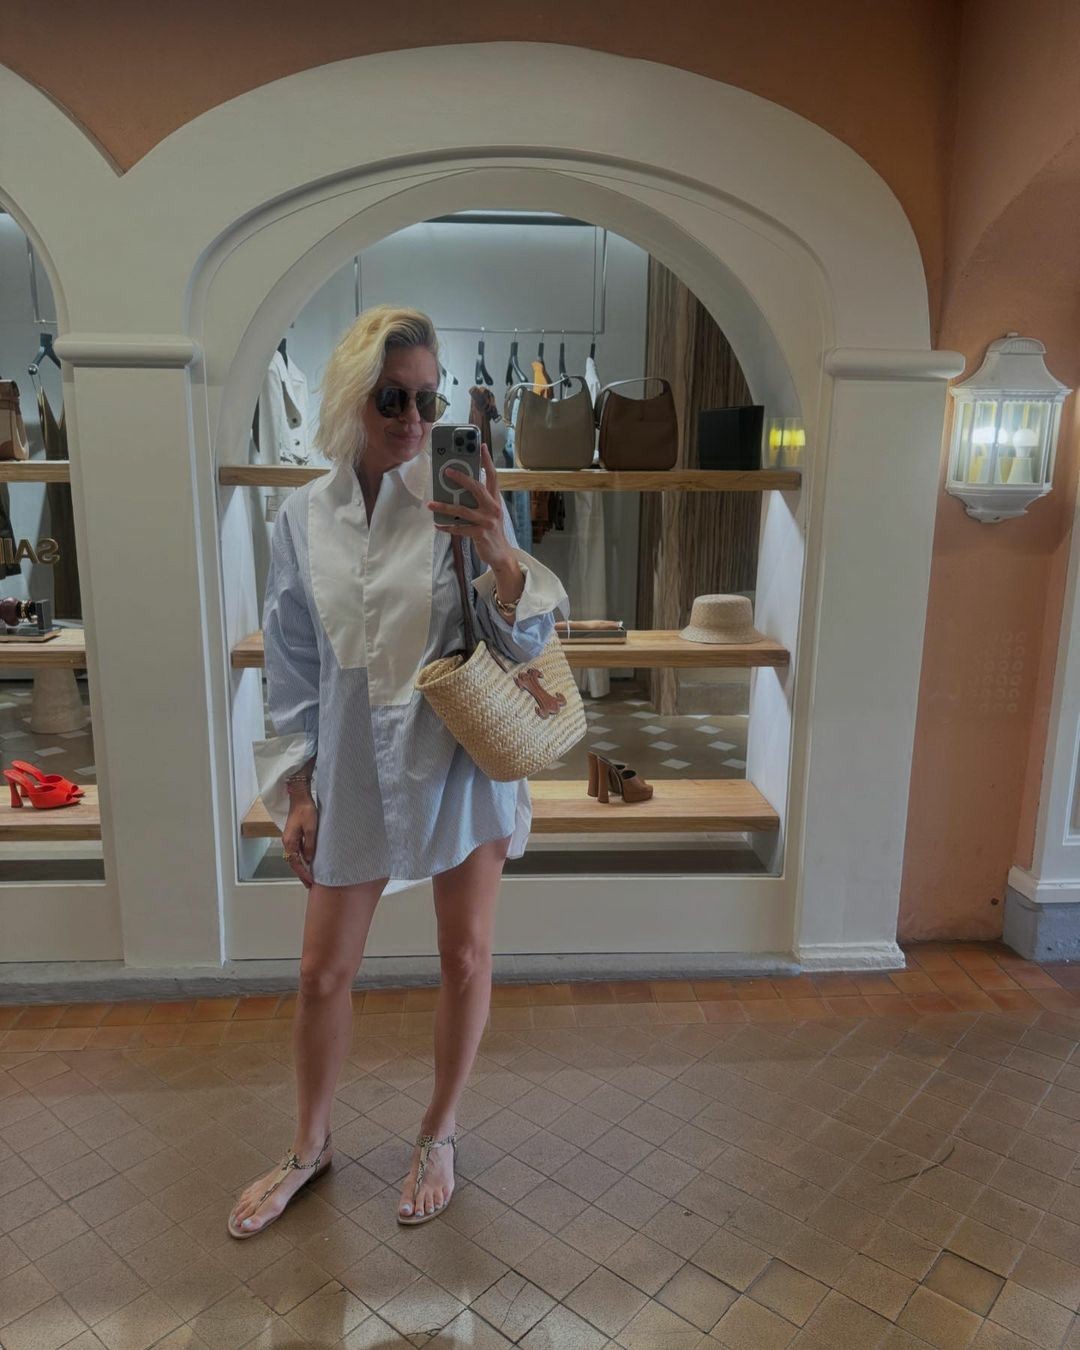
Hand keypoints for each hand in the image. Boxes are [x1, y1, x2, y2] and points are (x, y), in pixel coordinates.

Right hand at [282, 799, 317, 889]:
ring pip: (295, 857)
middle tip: (309, 884)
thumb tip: (309, 859)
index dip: (303, 873)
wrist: (300, 798)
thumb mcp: (311, 829)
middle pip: (293, 862)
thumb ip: (310, 845)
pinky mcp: (294, 835)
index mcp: (290, 842)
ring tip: (310, 876)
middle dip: (301, 873)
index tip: (310, 882)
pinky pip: (297, 850)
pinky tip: (309, 861)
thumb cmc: (306, 811)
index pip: (295, 863)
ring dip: (302, 867)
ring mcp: (290, 838)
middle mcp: (287, 842)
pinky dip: (302, 858)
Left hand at [427, 443, 512, 568]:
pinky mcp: (480, 534)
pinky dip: (447, 527)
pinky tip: (437, 525)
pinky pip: (460, 529)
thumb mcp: (488, 513)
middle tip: (447, 471)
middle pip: (477, 488)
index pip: (493, 476)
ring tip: (431, 504)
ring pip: (463, 510)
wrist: (501, 554)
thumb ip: (478, 501)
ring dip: (444, 506)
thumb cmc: (491, 531)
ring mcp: (487, 521)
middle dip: (461, 478)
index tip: (480, 446)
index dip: (487, 460)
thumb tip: (456, 490)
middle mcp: (493, 508)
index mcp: (495, 500)